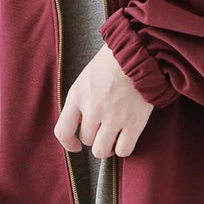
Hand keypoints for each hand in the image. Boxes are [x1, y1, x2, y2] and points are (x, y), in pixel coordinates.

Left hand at [54, 43, 153, 157]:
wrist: (140, 52)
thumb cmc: (114, 61)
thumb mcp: (87, 76)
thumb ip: (80, 100)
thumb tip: (80, 122)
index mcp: (77, 95)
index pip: (62, 131)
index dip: (68, 143)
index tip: (75, 145)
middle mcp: (92, 109)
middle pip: (86, 140)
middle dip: (94, 137)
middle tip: (103, 129)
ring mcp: (113, 118)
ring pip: (102, 151)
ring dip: (107, 147)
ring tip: (114, 138)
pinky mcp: (134, 123)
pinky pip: (124, 150)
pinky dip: (123, 148)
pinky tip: (126, 138)